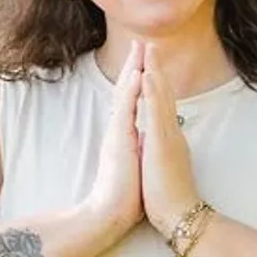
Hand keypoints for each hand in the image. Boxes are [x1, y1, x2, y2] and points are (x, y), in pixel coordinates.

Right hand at [84, 41, 145, 243]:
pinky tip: (136, 74)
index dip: (137, 80)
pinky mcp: (119, 140)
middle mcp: (120, 130)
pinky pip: (126, 109)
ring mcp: (118, 133)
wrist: (112, 213)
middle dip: (134, 66)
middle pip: (126, 90)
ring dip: (132, 69)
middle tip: (139, 43)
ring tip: (138, 49)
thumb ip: (136, 148)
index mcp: (126, 135)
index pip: (133, 101)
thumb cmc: (126, 194)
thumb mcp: (135, 163)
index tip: (144, 61)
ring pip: (125, 94)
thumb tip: (142, 141)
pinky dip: (131, 90)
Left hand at [138, 43, 200, 235]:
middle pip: (164, 94)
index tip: (148, 65)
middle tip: (149, 45)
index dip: (156, 83)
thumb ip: (163, 150)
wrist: (180, 216)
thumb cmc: (170, 197)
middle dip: (155, 69)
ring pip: (162, 98)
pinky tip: (149, 77)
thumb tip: (158, 141)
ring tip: (148, 51)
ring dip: (155, 72)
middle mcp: (171, 133)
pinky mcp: (163, 145)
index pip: (161, 105)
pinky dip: (154, 93)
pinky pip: (157, 113)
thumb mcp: (164, 167)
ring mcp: (169, 137)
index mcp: (168, 138)